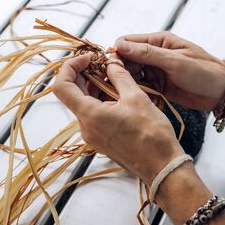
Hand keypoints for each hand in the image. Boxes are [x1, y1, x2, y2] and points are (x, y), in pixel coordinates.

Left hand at [52, 54, 183, 185]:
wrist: (162, 165)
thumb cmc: (152, 134)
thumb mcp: (136, 97)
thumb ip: (119, 76)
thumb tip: (111, 63)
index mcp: (89, 115)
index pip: (62, 86)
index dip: (69, 67)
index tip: (86, 58)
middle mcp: (85, 127)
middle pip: (72, 94)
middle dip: (84, 75)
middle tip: (102, 63)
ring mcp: (92, 136)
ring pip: (84, 104)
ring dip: (94, 87)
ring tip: (114, 77)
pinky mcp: (100, 140)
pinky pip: (93, 115)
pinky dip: (100, 100)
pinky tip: (117, 94)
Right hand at [115, 32, 224, 110]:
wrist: (223, 92)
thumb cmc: (204, 72)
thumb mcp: (176, 62)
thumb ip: (148, 54)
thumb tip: (120, 45)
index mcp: (158, 41)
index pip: (127, 42)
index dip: (117, 53)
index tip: (112, 68)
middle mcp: (154, 54)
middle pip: (127, 59)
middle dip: (120, 70)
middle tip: (117, 84)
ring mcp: (156, 70)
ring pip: (131, 74)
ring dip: (127, 82)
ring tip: (124, 93)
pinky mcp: (158, 85)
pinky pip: (140, 86)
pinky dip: (136, 91)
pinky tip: (134, 97)